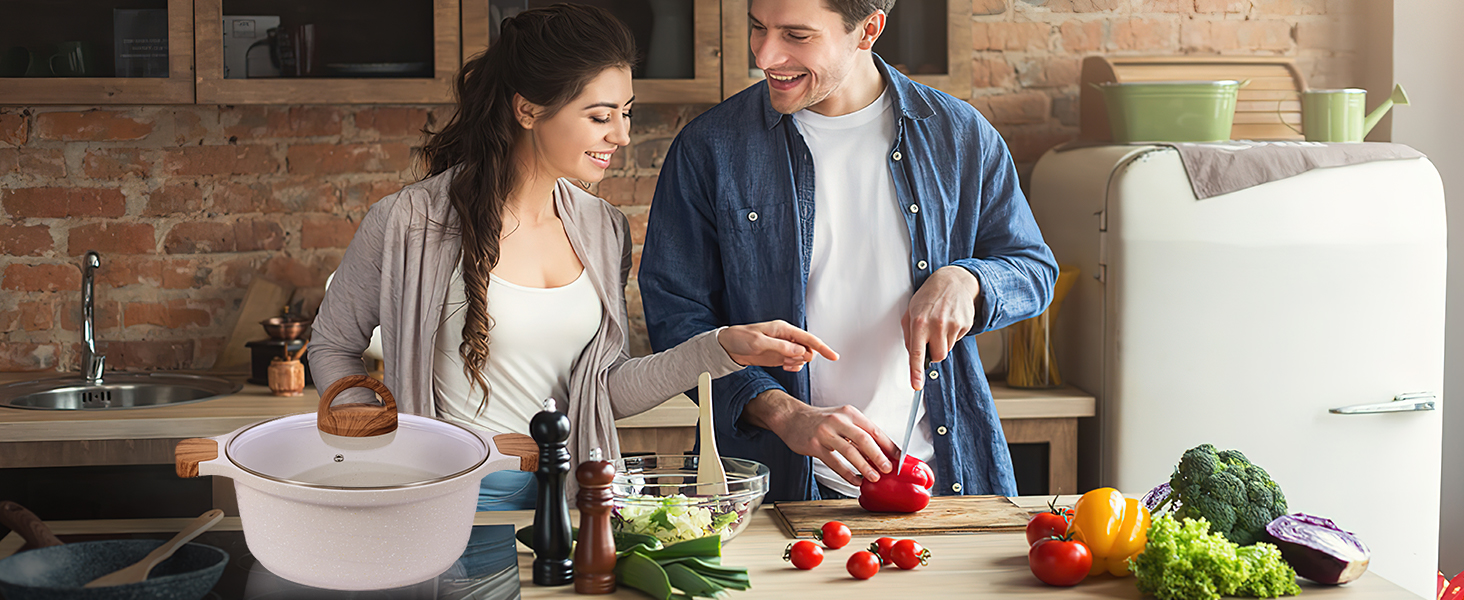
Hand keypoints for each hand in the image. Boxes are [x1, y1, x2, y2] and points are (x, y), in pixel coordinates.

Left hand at [718, 320, 838, 371]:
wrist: (728, 347)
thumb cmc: (740, 339)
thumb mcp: (758, 343)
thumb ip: (781, 347)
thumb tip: (801, 351)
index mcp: (783, 329)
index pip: (808, 338)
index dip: (822, 347)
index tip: (834, 357)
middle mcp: (786, 337)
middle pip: (808, 349)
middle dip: (803, 358)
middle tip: (788, 361)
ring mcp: (784, 347)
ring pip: (802, 358)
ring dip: (797, 363)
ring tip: (783, 364)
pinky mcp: (780, 356)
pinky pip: (795, 363)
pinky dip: (793, 367)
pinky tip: (785, 367)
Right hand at [742, 389, 895, 485]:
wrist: (792, 418)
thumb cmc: (821, 421)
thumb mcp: (842, 419)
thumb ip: (859, 433)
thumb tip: (881, 453)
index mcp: (850, 413)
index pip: (874, 430)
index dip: (888, 445)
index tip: (898, 458)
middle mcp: (839, 420)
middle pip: (864, 439)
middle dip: (879, 456)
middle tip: (888, 469)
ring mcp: (825, 432)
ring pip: (849, 451)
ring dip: (864, 466)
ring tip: (873, 478)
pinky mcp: (814, 445)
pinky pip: (834, 462)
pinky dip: (846, 473)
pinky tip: (855, 480)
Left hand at [902, 266, 980, 389]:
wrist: (953, 281)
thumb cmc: (929, 297)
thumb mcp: (911, 311)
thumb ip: (909, 334)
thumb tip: (913, 355)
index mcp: (919, 322)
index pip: (917, 353)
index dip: (916, 371)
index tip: (916, 385)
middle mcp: (936, 324)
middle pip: (938, 356)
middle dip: (934, 352)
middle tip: (931, 337)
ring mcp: (952, 324)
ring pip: (948, 349)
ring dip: (943, 342)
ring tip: (941, 324)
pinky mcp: (965, 324)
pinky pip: (957, 340)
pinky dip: (952, 334)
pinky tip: (950, 320)